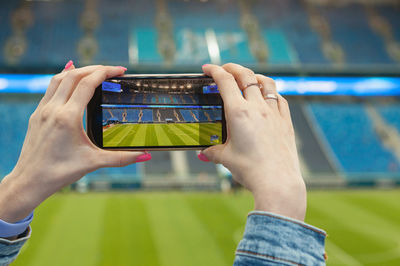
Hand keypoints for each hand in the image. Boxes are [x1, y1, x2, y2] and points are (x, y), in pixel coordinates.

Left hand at [0, 63, 147, 222]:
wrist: (29, 181)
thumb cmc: (59, 172)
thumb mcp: (94, 163)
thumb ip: (122, 158)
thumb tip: (145, 156)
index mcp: (67, 117)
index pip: (87, 84)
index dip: (105, 72)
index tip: (121, 71)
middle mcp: (53, 109)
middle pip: (74, 75)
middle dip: (95, 68)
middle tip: (113, 70)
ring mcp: (42, 110)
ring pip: (59, 78)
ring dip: (79, 71)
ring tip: (95, 71)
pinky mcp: (37, 115)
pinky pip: (50, 88)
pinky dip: (64, 79)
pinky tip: (71, 78)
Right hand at [200, 63, 305, 220]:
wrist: (277, 182)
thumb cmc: (250, 170)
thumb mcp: (225, 158)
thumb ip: (212, 151)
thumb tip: (203, 153)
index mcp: (238, 113)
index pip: (225, 81)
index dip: (214, 70)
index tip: (207, 68)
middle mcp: (257, 108)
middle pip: (246, 76)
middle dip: (232, 67)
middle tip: (224, 69)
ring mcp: (274, 113)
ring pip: (266, 83)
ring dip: (255, 76)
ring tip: (248, 78)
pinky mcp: (286, 122)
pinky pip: (280, 99)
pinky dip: (271, 93)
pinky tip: (267, 97)